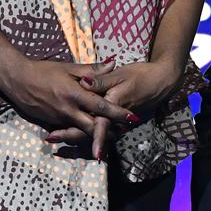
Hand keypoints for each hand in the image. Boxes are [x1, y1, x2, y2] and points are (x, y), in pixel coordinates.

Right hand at [0, 57, 137, 139]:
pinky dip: (82, 133)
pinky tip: (91, 133)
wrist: (17, 80)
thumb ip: (92, 70)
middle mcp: (68, 110)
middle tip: (126, 130)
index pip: (101, 106)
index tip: (133, 117)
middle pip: (93, 126)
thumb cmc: (44, 70)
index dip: (118, 112)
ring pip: (82, 132)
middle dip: (110, 131)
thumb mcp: (68, 67)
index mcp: (74, 94)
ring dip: (97, 134)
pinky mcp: (52, 123)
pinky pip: (70, 130)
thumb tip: (113, 63)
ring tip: (113, 134)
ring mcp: (59, 119)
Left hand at [46, 60, 181, 159]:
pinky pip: (100, 130)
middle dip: (69, 136)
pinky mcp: (118, 121)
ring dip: (75, 135)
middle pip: (89, 131)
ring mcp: (117, 121)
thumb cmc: (141, 75)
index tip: (58, 136)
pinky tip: (72, 132)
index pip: (94, 121)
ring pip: (93, 133)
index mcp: (112, 104)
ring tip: (54, 135)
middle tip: (50, 137)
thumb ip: (102, 79)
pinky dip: (86, 132)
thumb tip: (84, 82)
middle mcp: (114, 117)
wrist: (161, 82)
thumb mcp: (121, 74)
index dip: (74, 130)